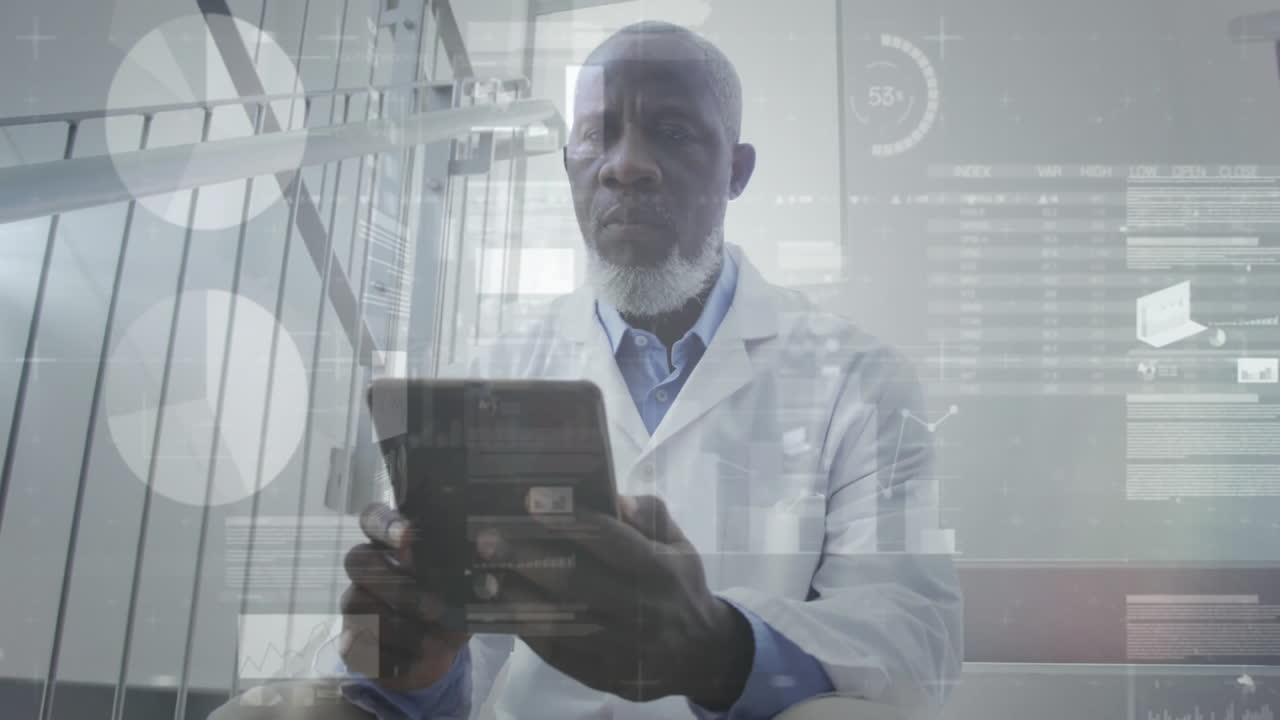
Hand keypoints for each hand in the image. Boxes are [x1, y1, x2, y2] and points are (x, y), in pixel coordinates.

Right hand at [340, 503, 469, 692]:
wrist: (434, 655)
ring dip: (400, 626)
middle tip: (433, 607)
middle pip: (356, 558)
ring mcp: (354, 603)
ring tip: (432, 641)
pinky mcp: (350, 640)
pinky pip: (359, 644)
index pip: (374, 518)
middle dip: (395, 584)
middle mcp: (368, 569)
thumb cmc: (449, 607)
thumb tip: (488, 544)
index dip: (385, 524)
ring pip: (358, 604)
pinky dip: (392, 655)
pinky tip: (415, 658)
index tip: (407, 536)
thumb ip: (475, 564)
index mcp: (393, 545)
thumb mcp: (467, 587)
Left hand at [490, 494, 753, 707]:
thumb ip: (650, 514)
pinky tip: (505, 606)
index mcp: (659, 571)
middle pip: (574, 582)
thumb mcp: (679, 544)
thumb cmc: (680, 586)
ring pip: (558, 621)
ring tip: (486, 575)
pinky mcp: (601, 673)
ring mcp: (618, 647)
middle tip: (487, 539)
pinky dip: (527, 628)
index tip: (529, 501)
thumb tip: (615, 498)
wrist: (701, 655)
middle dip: (525, 558)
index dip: (568, 520)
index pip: (609, 540)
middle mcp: (638, 610)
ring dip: (517, 596)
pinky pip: (555, 651)